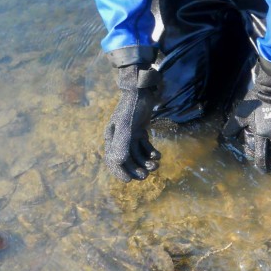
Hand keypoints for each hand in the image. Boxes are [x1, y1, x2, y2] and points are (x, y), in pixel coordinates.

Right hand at [104, 65, 161, 182]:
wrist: (142, 90)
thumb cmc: (132, 107)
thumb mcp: (127, 126)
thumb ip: (122, 143)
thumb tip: (118, 162)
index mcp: (112, 137)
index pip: (112, 159)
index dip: (120, 172)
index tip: (129, 181)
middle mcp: (120, 137)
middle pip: (126, 159)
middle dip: (136, 168)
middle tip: (147, 175)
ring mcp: (130, 134)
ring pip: (137, 154)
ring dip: (146, 161)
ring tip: (155, 165)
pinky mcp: (140, 130)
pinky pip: (144, 146)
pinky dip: (151, 152)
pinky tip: (158, 155)